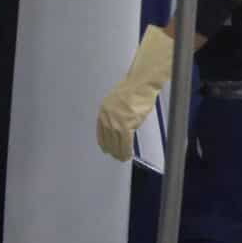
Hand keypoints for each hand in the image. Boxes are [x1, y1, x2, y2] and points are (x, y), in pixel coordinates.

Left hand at [95, 27, 174, 161]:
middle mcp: (106, 118)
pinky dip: (126, 151)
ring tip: (123, 158)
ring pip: (116, 143)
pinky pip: (125, 143)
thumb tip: (122, 123)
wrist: (141, 84)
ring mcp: (115, 122)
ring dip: (119, 153)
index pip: (101, 132)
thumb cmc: (134, 89)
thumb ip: (117, 113)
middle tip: (116, 157)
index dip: (104, 143)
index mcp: (103, 112)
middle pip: (107, 140)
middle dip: (112, 150)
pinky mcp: (126, 125)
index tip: (107, 150)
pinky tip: (128, 155)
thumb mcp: (118, 101)